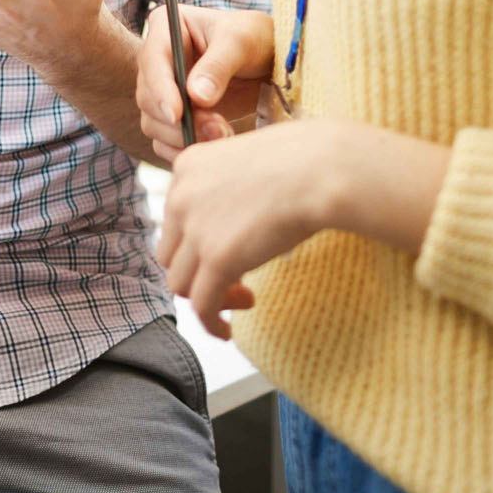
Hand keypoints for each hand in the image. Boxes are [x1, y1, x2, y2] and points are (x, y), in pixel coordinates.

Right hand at [137, 3, 274, 159]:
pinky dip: (185, 148)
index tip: (176, 114)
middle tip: (217, 128)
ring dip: (185, 136)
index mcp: (166, 28)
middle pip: (148, 96)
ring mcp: (164, 90)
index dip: (160, 88)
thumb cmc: (256, 38)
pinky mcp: (175, 115)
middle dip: (179, 119)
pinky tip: (214, 144)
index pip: (151, 60)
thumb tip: (196, 96)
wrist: (270, 63)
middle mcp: (158, 60)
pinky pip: (165, 140)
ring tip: (223, 134)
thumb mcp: (241, 42)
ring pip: (154, 122)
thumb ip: (218, 66)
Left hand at [158, 119, 341, 336]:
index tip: (229, 250)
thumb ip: (229, 190)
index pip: (176, 218)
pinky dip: (211, 324)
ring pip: (180, 283)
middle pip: (172, 253)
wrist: (320, 169)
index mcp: (187, 166)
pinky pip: (202, 306)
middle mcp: (181, 196)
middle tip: (236, 278)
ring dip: (207, 297)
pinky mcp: (217, 259)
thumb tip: (232, 224)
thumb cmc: (302, 161)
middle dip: (198, 271)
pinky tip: (227, 331)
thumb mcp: (248, 164)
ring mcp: (196, 229)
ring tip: (243, 298)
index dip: (198, 242)